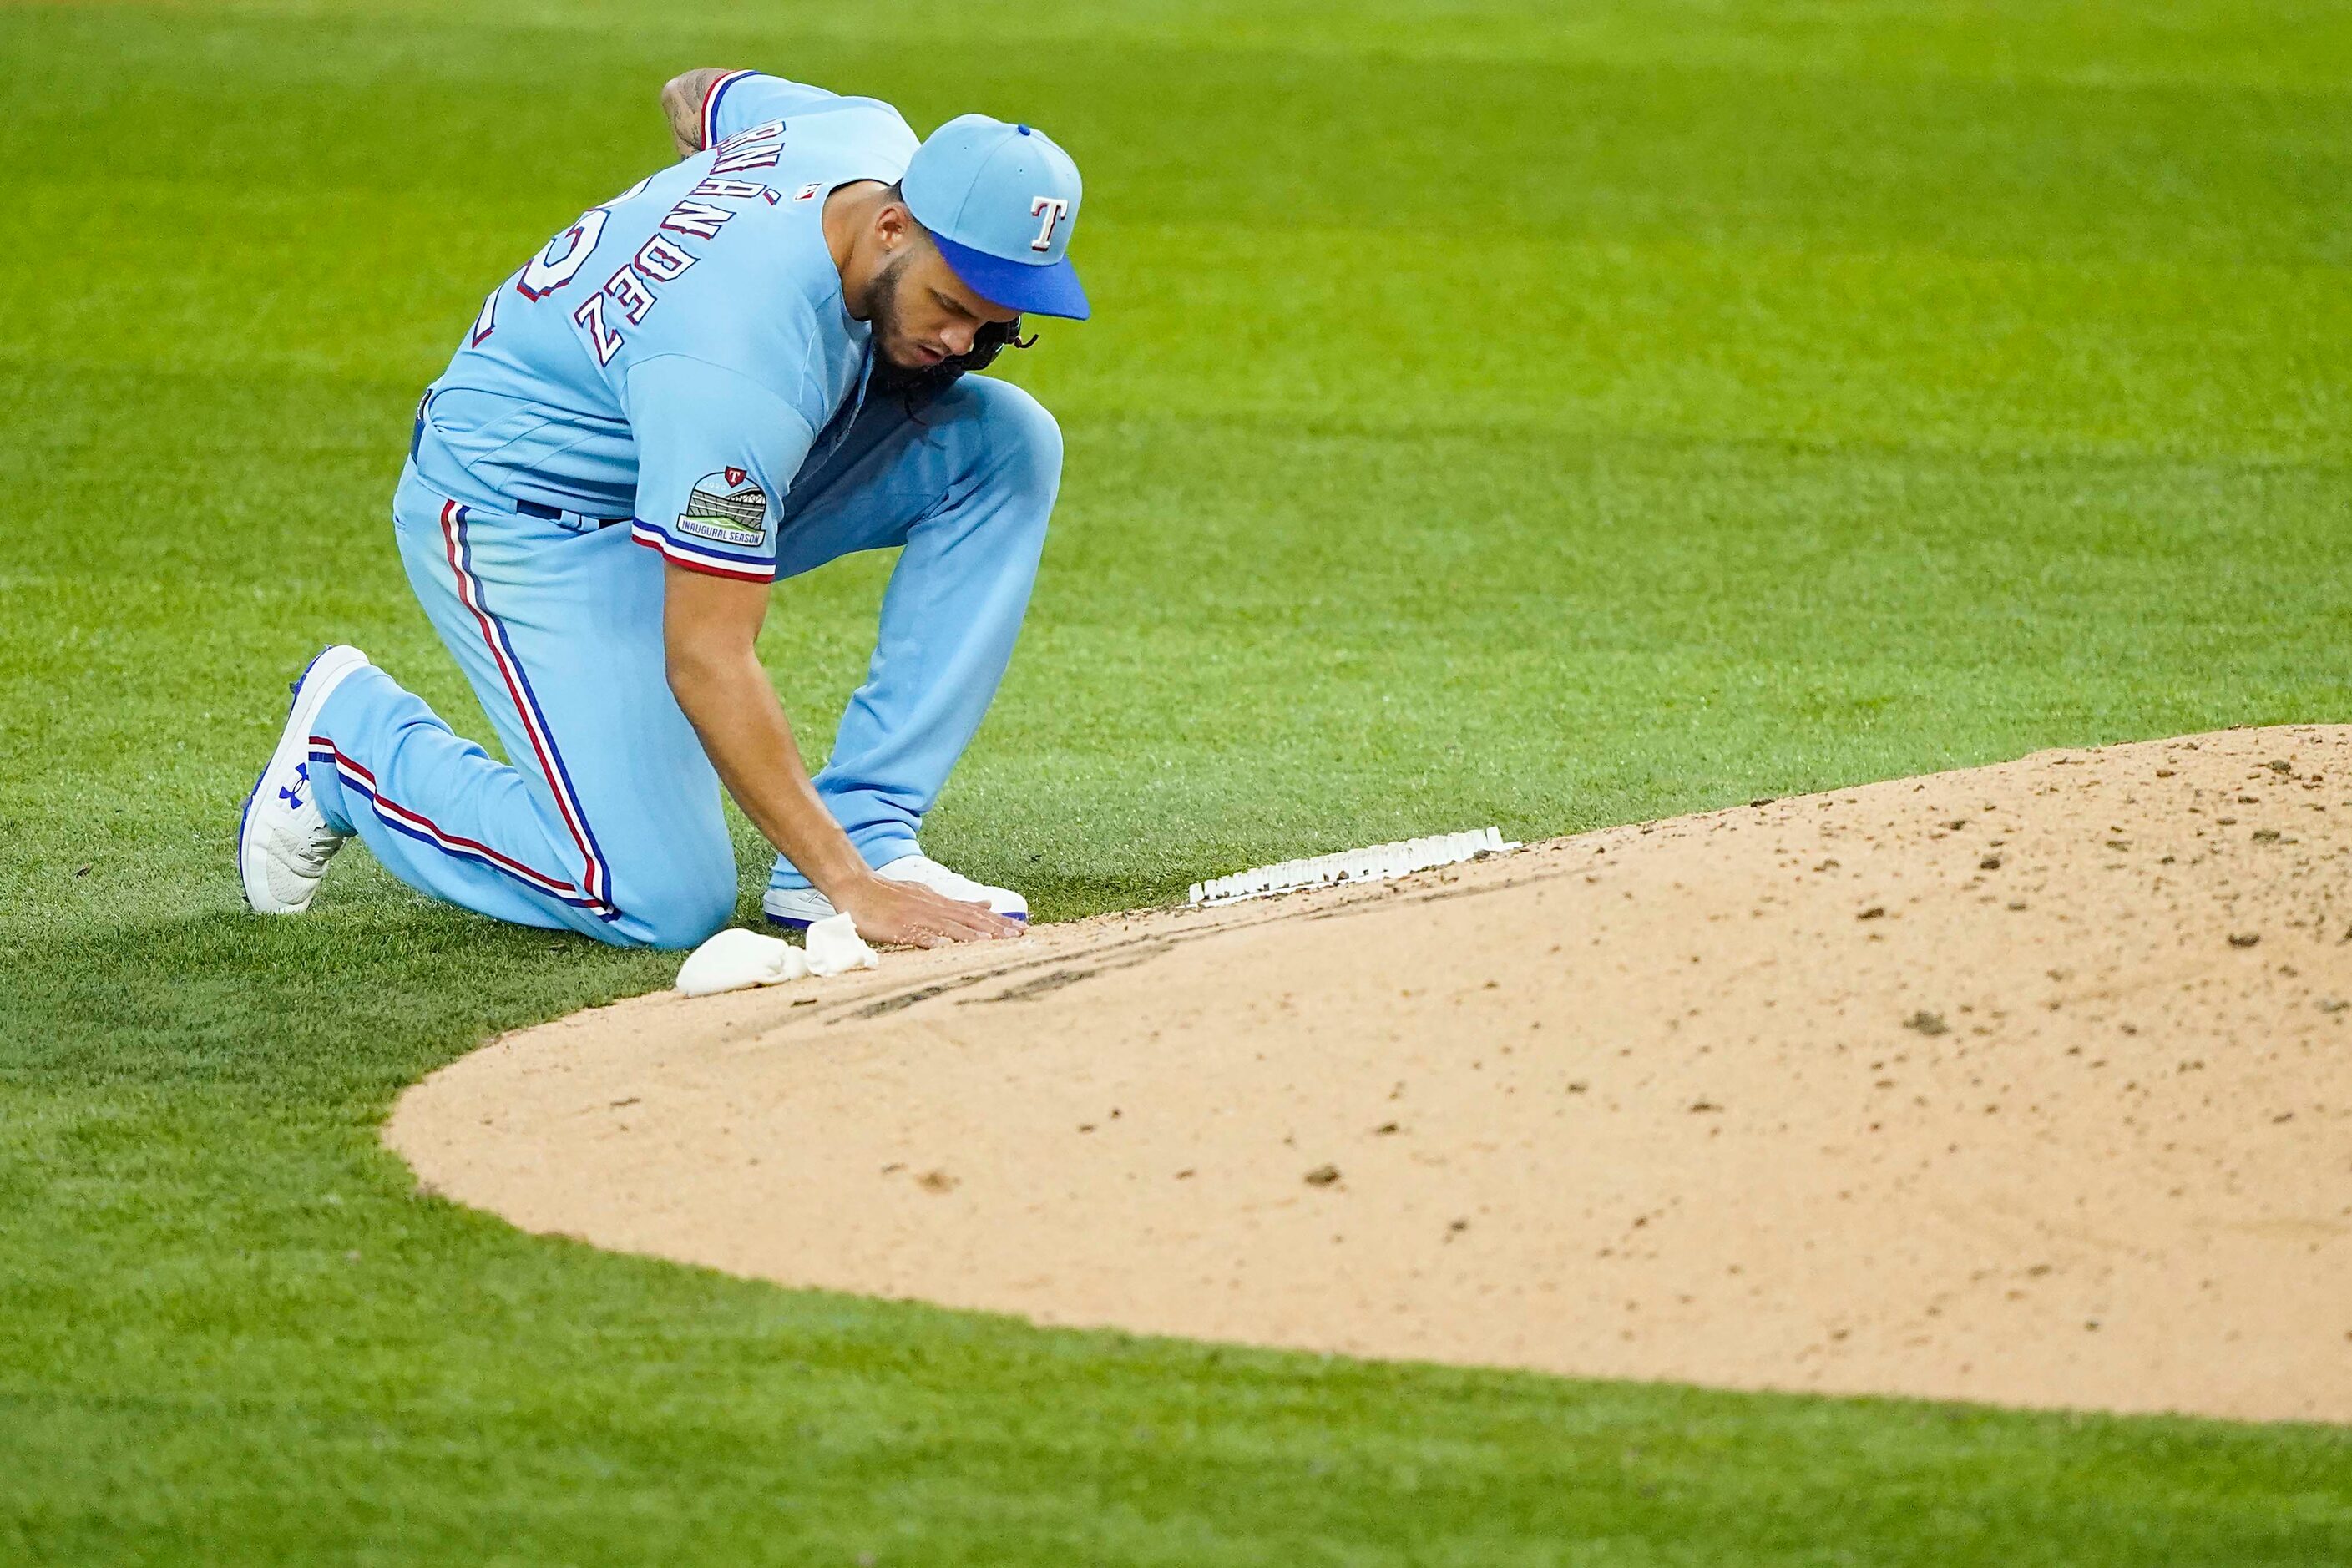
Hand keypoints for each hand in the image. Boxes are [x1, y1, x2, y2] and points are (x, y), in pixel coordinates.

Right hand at [834, 874, 1025, 948]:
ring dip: (970, 935)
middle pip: (969, 920)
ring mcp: (916, 917)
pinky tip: (944, 947)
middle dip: (995, 929)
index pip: (976, 914)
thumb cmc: (890, 895)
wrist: (855, 885)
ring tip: (990, 942)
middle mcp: (933, 908)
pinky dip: (931, 940)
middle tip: (1019, 937)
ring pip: (948, 926)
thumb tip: (987, 905)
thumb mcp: (929, 896)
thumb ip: (957, 904)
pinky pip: (916, 935)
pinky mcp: (898, 927)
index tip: (1023, 931)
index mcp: (941, 903)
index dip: (1000, 923)